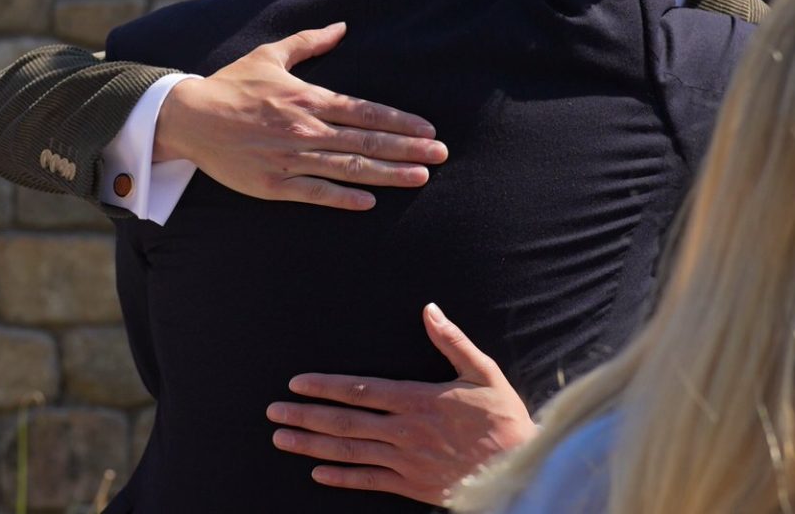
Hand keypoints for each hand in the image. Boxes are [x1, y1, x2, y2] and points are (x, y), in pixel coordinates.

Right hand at [153, 23, 446, 209]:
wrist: (188, 117)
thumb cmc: (231, 84)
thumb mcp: (270, 55)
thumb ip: (309, 42)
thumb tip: (342, 26)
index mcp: (307, 98)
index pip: (364, 110)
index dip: (399, 121)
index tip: (428, 129)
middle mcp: (303, 129)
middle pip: (365, 140)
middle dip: (407, 148)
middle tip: (440, 155)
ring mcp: (289, 158)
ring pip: (347, 167)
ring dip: (387, 173)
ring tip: (420, 177)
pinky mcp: (272, 184)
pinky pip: (314, 192)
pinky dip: (342, 198)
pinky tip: (369, 202)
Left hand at [266, 303, 536, 504]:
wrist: (521, 471)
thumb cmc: (504, 420)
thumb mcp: (484, 373)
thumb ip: (453, 342)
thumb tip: (429, 309)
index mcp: (418, 400)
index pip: (359, 391)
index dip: (324, 387)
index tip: (297, 384)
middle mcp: (404, 431)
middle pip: (344, 422)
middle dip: (304, 416)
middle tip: (273, 413)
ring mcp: (406, 461)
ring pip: (349, 452)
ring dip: (311, 446)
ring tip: (281, 439)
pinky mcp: (412, 486)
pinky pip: (369, 481)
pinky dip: (341, 477)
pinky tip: (318, 474)